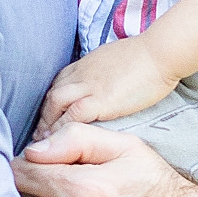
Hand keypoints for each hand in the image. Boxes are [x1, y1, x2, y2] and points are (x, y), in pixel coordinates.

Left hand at [34, 36, 176, 134]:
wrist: (159, 52)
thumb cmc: (146, 56)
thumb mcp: (115, 58)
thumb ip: (103, 70)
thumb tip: (104, 81)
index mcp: (86, 64)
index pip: (58, 83)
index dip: (51, 102)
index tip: (48, 118)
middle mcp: (81, 73)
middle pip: (52, 94)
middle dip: (42, 116)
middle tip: (38, 136)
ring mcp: (88, 86)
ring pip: (55, 103)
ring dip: (46, 124)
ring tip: (42, 143)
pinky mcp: (100, 99)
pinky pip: (72, 115)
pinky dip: (61, 129)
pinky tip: (57, 143)